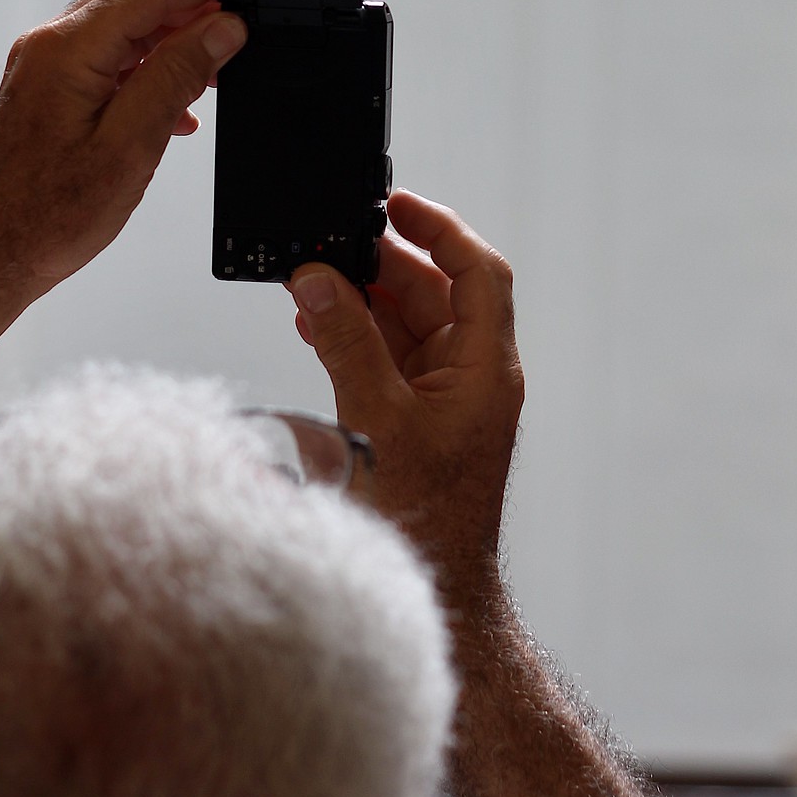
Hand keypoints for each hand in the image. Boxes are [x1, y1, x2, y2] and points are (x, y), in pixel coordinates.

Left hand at [0, 0, 245, 315]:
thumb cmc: (46, 217)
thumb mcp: (130, 146)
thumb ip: (176, 76)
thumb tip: (220, 29)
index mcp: (65, 52)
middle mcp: (50, 47)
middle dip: (193, 7)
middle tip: (239, 29)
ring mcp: (47, 66)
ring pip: (124, 27)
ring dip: (174, 40)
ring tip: (214, 70)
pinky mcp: (51, 88)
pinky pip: (110, 56)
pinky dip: (151, 67)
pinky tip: (178, 102)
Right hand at [288, 191, 523, 592]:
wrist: (433, 591)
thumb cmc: (424, 518)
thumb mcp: (377, 419)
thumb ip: (346, 344)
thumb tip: (317, 280)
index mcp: (486, 369)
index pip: (479, 274)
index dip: (442, 230)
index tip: (396, 204)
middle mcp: (472, 377)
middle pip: (435, 295)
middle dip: (382, 266)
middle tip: (329, 245)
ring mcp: (444, 400)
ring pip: (406, 327)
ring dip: (360, 302)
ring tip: (309, 283)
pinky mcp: (416, 421)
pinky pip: (388, 360)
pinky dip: (354, 339)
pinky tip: (314, 325)